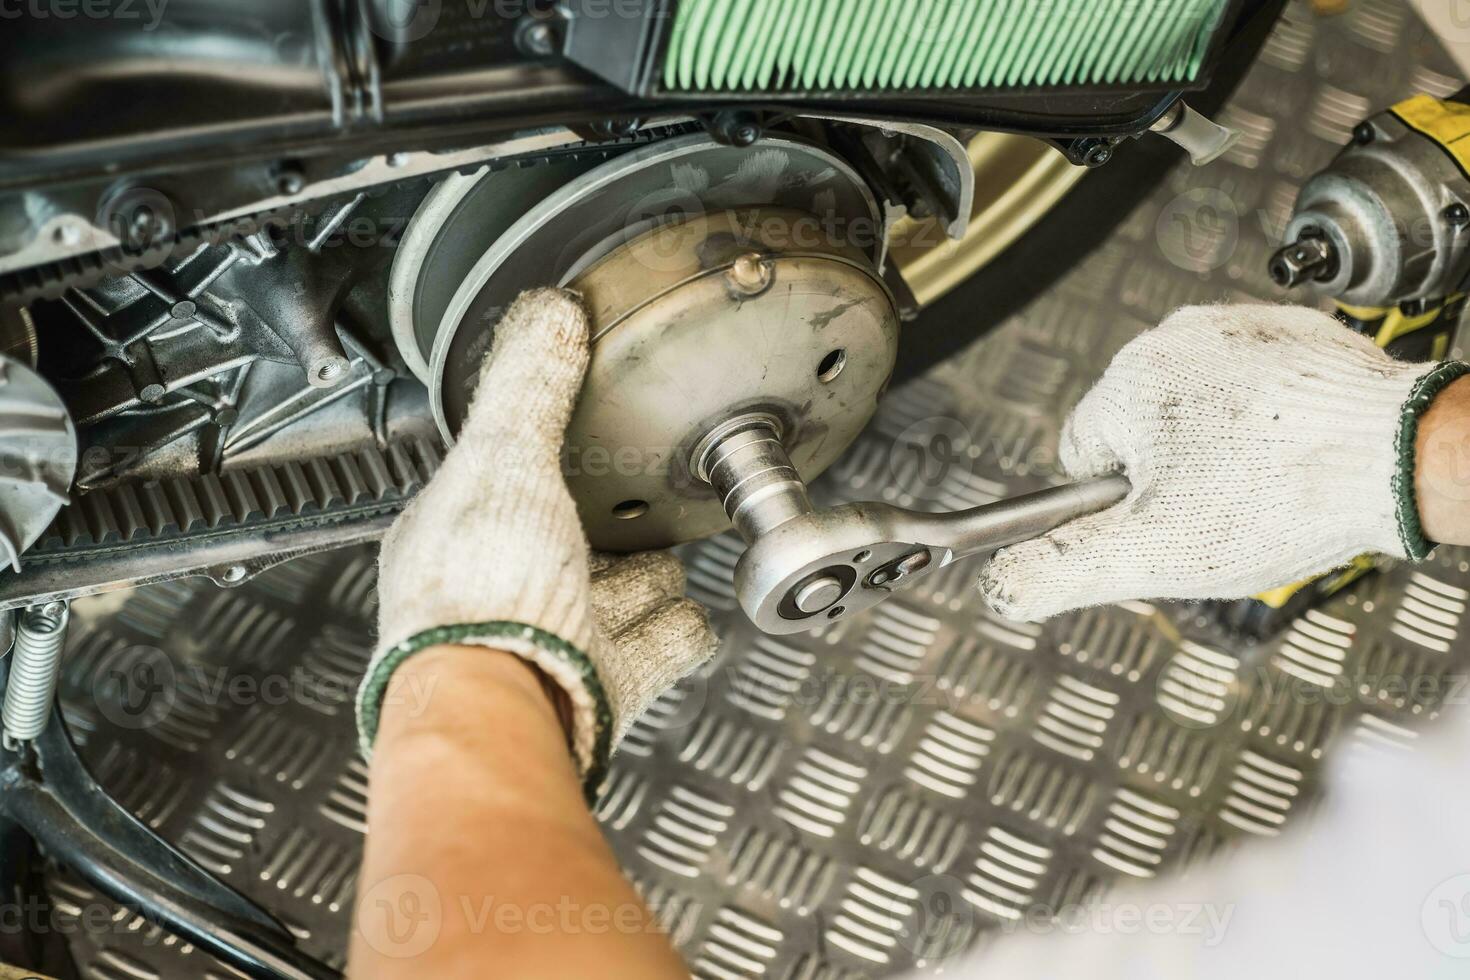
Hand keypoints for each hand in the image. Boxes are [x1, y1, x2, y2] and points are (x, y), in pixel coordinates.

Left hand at [356, 289, 717, 790]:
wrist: (510, 707)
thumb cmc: (479, 594)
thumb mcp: (503, 456)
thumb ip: (531, 383)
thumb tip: (545, 312)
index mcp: (458, 536)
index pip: (503, 481)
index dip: (538, 456)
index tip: (573, 433)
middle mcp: (505, 590)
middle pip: (570, 540)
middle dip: (607, 521)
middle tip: (638, 493)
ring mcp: (557, 638)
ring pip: (615, 593)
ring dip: (647, 573)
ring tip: (671, 552)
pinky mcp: (607, 682)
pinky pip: (659, 646)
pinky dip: (680, 629)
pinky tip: (695, 614)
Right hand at [980, 304, 1468, 621]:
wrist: (1402, 454)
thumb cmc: (1283, 497)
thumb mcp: (1151, 555)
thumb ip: (1062, 569)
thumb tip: (1001, 584)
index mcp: (1127, 382)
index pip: (1083, 454)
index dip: (1117, 505)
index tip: (1162, 523)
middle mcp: (1175, 338)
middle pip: (1141, 431)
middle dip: (1170, 477)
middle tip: (1220, 512)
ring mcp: (1238, 329)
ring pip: (1197, 410)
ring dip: (1217, 449)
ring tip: (1263, 484)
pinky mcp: (1292, 332)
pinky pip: (1251, 387)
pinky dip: (1265, 421)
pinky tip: (1291, 452)